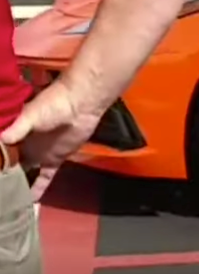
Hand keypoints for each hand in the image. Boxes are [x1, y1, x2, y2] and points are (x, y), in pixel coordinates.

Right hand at [0, 83, 101, 200]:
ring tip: (6, 201)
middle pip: (9, 164)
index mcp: (15, 133)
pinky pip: (44, 177)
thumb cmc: (53, 104)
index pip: (0, 151)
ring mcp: (39, 154)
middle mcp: (24, 146)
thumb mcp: (31, 115)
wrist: (81, 104)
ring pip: (25, 173)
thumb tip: (1, 139)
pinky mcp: (54, 160)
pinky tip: (30, 203)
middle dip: (2, 176)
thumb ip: (17, 129)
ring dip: (17, 184)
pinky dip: (38, 189)